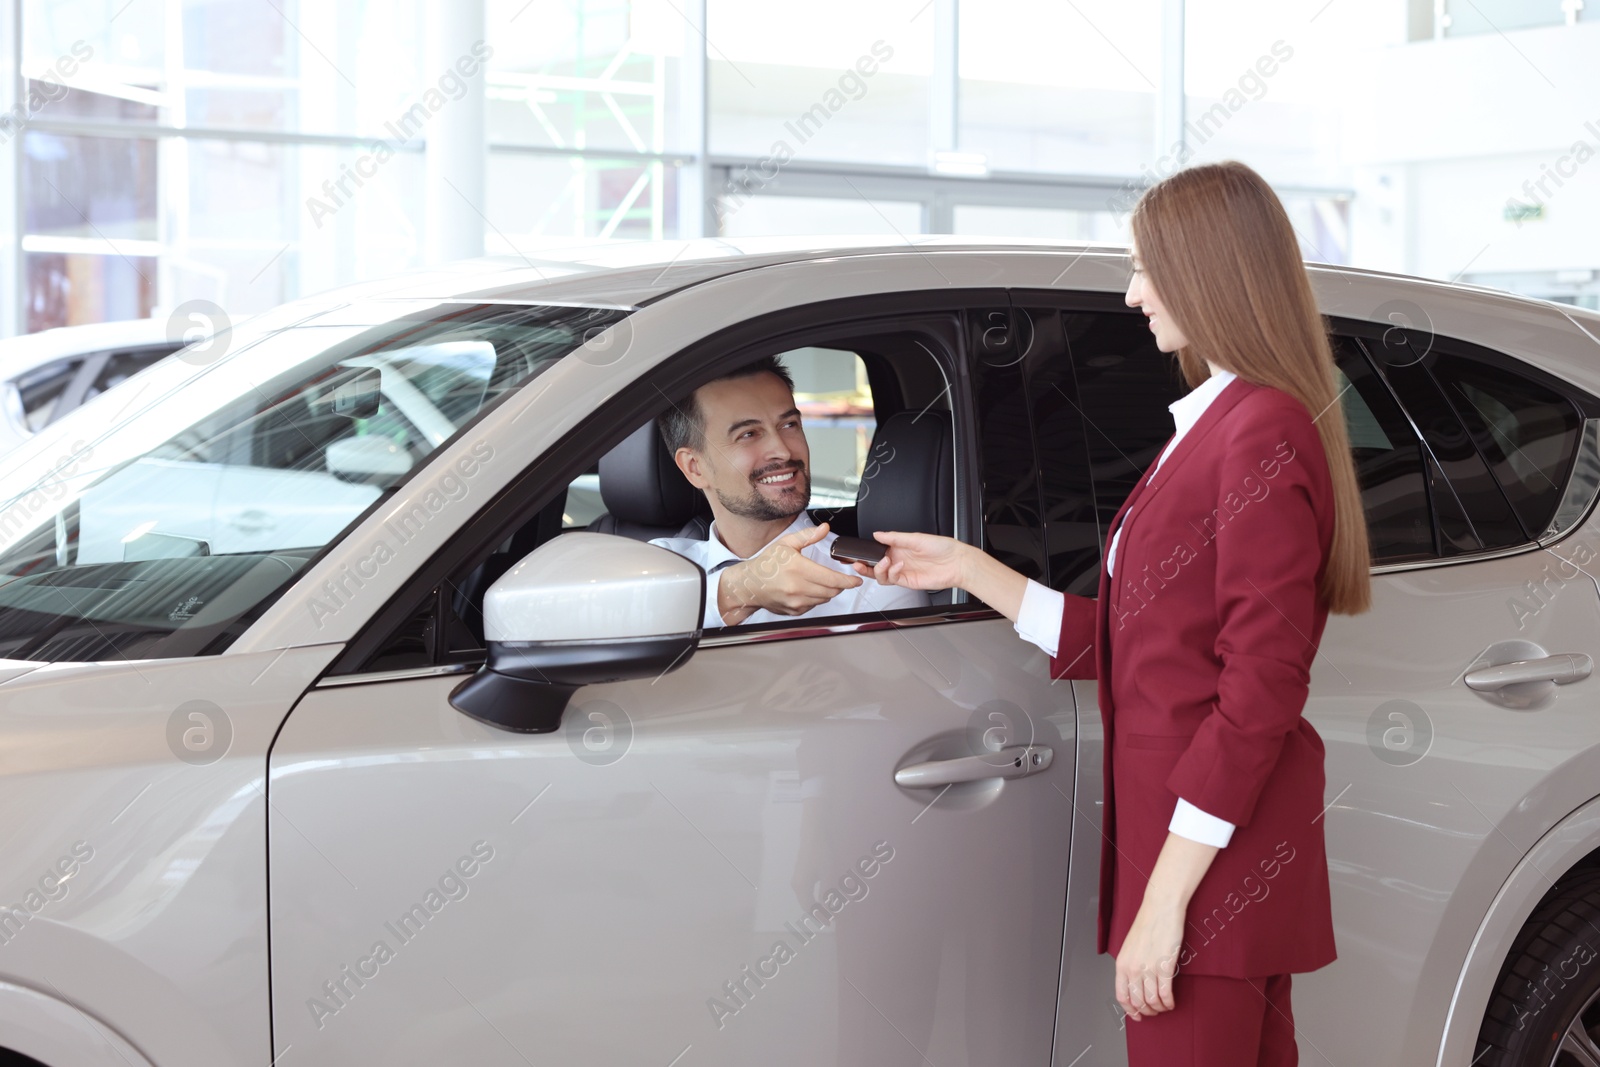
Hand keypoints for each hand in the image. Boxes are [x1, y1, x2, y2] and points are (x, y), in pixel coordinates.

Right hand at [720, 521, 861, 622]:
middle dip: (840, 585)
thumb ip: (808, 536)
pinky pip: (814, 605)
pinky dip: (816, 598)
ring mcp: (796, 602)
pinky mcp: (794, 611)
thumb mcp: (787, 544)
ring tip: (821, 581)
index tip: (856, 580)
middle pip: (832, 591)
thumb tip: (824, 529)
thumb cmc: (766, 564)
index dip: (848, 580)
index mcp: (798, 569)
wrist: (750, 585)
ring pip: (824, 599)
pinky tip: (808, 589)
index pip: (832, 579)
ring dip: (828, 591)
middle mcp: (798, 588)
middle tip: (840, 578)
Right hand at [847, 530, 967, 590]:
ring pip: (881, 575)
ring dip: (878, 570)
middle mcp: (899, 559)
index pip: (878, 551)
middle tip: (859, 563)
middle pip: (875, 566)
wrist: (957, 563)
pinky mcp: (908, 581)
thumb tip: (878, 534)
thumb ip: (894, 537)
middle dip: (865, 566)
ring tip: (884, 562)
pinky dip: (892, 573)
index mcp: (899, 547)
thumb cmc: (943, 548)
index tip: (859, 553)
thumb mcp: (916, 537)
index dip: (867, 553)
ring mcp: (903, 571)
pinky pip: (892, 580)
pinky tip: (897, 566)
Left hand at [1115, 898, 1184, 1020]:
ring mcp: (1148, 968)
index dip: (1130, 1010)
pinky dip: (1169, 1002)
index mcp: (1122, 963)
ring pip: (1153, 1001)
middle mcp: (1132, 968)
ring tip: (1165, 1006)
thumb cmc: (1148, 924)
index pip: (1121, 996)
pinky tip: (1172, 1001)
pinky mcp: (1164, 966)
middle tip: (1155, 1011)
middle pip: (1138, 1002)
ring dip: (1160, 1008)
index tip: (1137, 1015)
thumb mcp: (1131, 947)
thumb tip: (1135, 984)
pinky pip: (1165, 994)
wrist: (1160, 908)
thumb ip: (1131, 965)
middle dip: (1148, 1011)